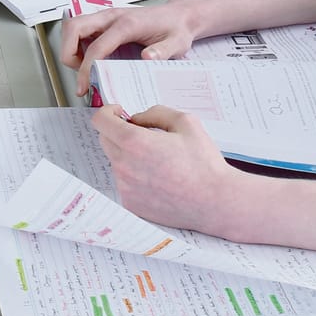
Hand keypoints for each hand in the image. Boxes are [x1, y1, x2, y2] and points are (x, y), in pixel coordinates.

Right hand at [60, 2, 198, 94]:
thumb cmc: (176, 29)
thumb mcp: (177, 43)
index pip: (97, 46)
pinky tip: (88, 57)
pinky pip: (81, 27)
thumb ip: (163, 51)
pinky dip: (76, 42)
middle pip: (74, 27)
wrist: (179, 16)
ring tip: (82, 67)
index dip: (86, 68)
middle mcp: (113, 16)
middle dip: (68, 53)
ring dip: (70, 46)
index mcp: (127, 24)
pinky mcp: (105, 20)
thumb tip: (147, 57)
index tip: (84, 86)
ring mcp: (107, 16)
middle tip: (79, 74)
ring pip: (73, 25)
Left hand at [92, 104, 239, 234]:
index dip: (108, 112)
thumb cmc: (203, 163)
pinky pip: (124, 183)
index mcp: (134, 142)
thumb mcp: (186, 122)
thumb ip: (156, 113)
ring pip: (116, 162)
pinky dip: (135, 177)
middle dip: (119, 132)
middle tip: (143, 135)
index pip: (100, 121)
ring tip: (158, 162)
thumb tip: (137, 118)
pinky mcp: (130, 204)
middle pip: (105, 140)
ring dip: (129, 156)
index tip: (118, 113)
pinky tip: (159, 179)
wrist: (215, 201)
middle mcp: (124, 165)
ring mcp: (125, 187)